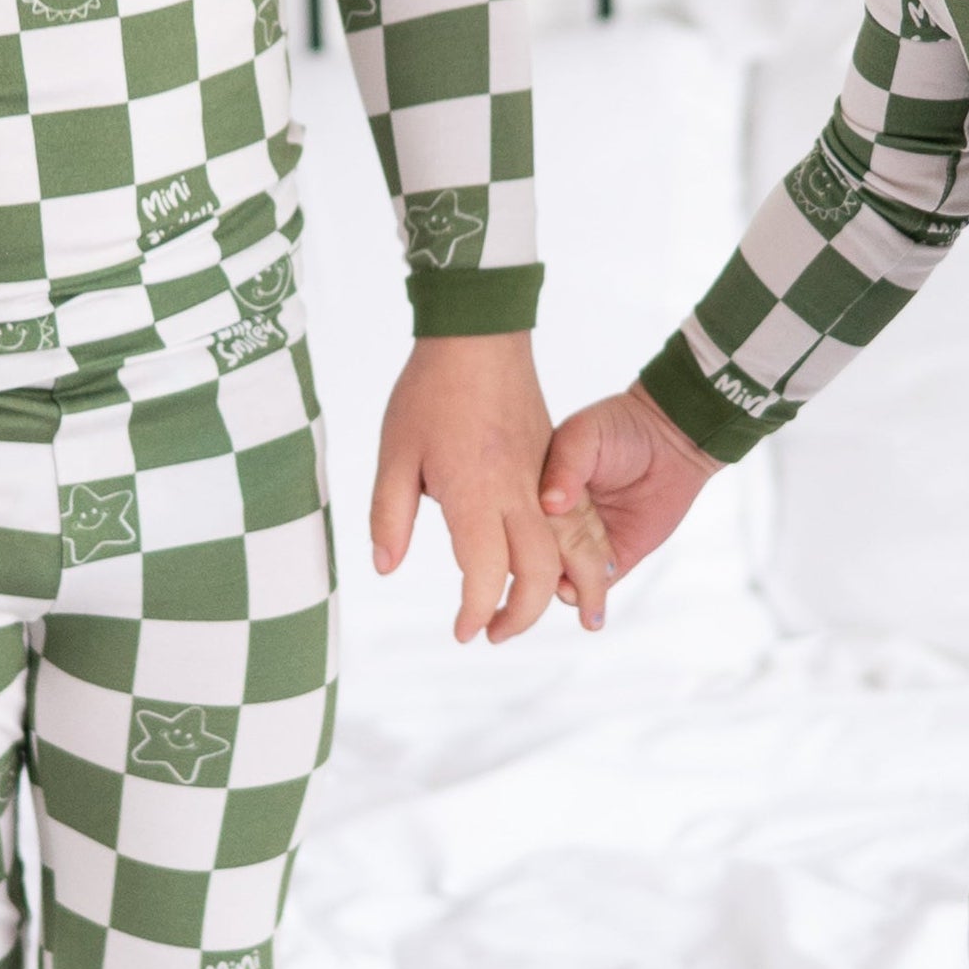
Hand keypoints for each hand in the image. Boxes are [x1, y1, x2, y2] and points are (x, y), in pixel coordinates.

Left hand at [368, 333, 576, 643]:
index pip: (484, 573)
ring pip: (573, 547)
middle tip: (493, 633)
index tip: (462, 632)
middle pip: (538, 572)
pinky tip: (570, 568)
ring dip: (570, 588)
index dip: (475, 611)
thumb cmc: (429, 392)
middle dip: (521, 615)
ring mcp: (543, 477)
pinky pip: (579, 519)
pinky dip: (582, 551)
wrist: (480, 335)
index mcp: (476, 494)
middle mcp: (518, 493)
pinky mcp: (554, 464)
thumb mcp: (394, 454)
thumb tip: (387, 568)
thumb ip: (390, 516)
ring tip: (559, 614)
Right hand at [537, 385, 721, 627]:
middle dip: (537, 579)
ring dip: (565, 591)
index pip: (524, 524)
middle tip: (540, 592)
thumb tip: (549, 502)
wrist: (672, 437)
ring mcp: (586, 541)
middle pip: (540, 556)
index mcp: (539, 490)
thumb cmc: (622, 427)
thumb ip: (566, 464)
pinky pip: (597, 586)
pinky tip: (588, 604)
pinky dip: (591, 597)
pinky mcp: (616, 557)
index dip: (520, 542)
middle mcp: (557, 520)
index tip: (517, 556)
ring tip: (571, 593)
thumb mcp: (586, 435)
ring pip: (565, 577)